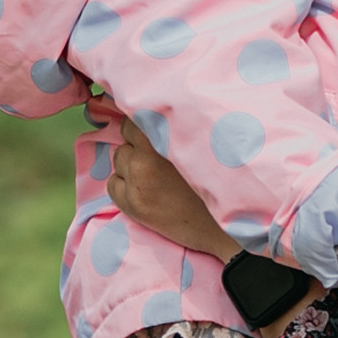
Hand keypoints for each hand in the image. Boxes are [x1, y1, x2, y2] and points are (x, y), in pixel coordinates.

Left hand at [102, 111, 237, 259]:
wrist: (223, 224)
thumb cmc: (220, 178)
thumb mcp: (199, 143)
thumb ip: (174, 127)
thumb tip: (151, 113)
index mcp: (163, 138)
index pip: (135, 117)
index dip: (145, 122)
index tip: (154, 128)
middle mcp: (144, 159)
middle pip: (126, 136)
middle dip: (138, 142)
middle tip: (158, 153)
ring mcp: (136, 183)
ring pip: (120, 159)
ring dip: (131, 163)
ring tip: (155, 173)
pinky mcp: (132, 205)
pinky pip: (113, 184)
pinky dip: (124, 184)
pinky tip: (145, 189)